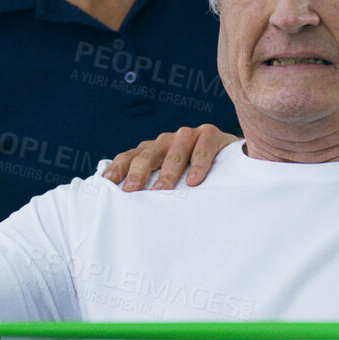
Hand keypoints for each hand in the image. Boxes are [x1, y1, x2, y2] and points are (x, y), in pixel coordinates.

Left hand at [100, 124, 237, 191]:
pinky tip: (194, 181)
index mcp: (152, 149)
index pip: (129, 157)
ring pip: (174, 153)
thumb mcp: (170, 178)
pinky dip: (197, 166)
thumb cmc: (195, 174)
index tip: (107, 185)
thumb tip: (124, 204)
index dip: (118, 169)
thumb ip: (151, 184)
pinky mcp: (210, 135)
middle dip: (138, 174)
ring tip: (161, 191)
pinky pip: (202, 150)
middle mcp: (167, 139)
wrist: (231, 156)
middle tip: (131, 192)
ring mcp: (188, 135)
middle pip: (147, 155)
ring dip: (167, 173)